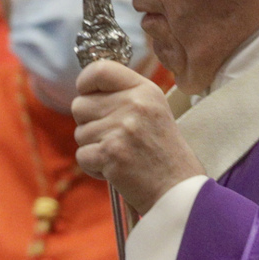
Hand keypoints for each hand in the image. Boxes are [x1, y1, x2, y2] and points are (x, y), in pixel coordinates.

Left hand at [71, 60, 203, 214]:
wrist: (178, 190)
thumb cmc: (164, 152)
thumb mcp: (154, 110)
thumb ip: (124, 95)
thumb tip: (87, 90)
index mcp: (145, 90)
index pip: (100, 69)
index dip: (85, 81)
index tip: (87, 94)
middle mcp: (133, 104)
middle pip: (80, 104)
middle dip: (89, 123)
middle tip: (112, 136)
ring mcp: (121, 129)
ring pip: (80, 132)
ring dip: (93, 147)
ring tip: (120, 154)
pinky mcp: (110, 154)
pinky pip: (82, 155)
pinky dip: (94, 167)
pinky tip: (115, 169)